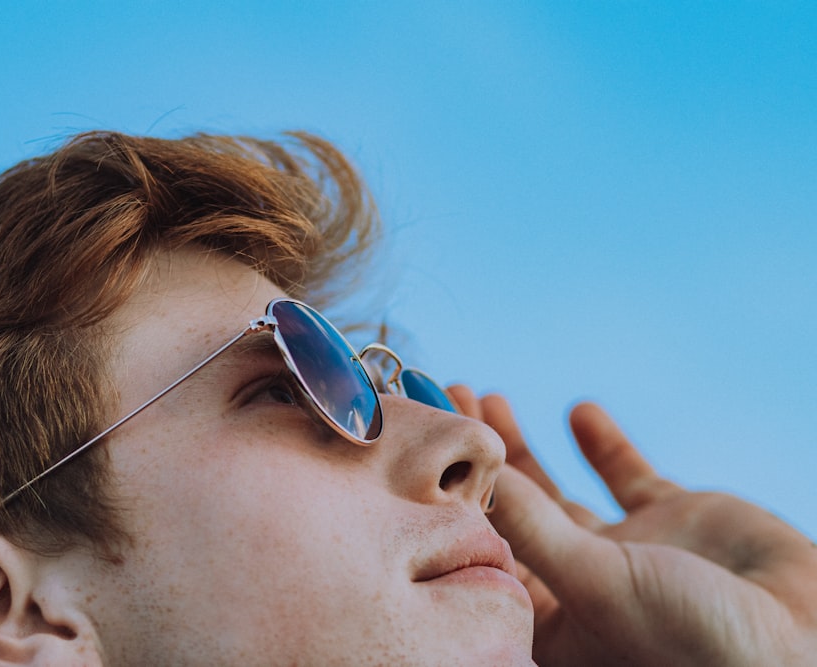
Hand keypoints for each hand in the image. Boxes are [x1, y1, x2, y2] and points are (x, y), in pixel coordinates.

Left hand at [449, 388, 816, 666]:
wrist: (806, 639)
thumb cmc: (695, 641)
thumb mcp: (596, 586)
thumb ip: (535, 530)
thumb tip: (482, 474)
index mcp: (551, 618)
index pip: (481, 548)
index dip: (450, 498)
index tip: (421, 445)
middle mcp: (581, 581)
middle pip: (509, 508)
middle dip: (476, 456)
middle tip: (440, 399)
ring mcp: (627, 549)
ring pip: (556, 489)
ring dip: (521, 444)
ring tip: (484, 395)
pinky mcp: (672, 520)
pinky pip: (628, 474)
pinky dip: (603, 442)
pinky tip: (581, 412)